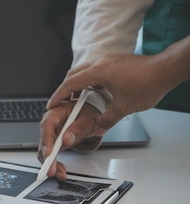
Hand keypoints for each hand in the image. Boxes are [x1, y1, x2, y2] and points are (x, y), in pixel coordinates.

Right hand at [38, 101, 100, 180]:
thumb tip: (67, 139)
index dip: (46, 140)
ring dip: (51, 164)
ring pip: (45, 152)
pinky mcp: (53, 144)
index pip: (47, 125)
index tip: (49, 153)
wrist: (91, 118)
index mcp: (56, 113)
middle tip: (51, 170)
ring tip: (60, 173)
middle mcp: (50, 124)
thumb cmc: (89, 114)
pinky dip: (55, 164)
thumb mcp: (89, 119)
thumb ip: (79, 128)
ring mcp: (51, 135)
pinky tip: (60, 170)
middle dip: (47, 158)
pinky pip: (50, 156)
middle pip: (44, 141)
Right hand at [47, 53, 170, 134]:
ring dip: (77, 84)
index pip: (70, 83)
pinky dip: (88, 80)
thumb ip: (107, 120)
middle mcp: (101, 63)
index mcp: (99, 72)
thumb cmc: (148, 83)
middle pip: (73, 74)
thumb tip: (98, 128)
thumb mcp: (124, 108)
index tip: (51, 104)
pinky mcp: (115, 61)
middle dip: (65, 89)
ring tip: (76, 98)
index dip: (58, 95)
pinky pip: (94, 69)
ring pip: (84, 70)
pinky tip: (94, 91)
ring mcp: (108, 60)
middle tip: (61, 102)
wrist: (167, 69)